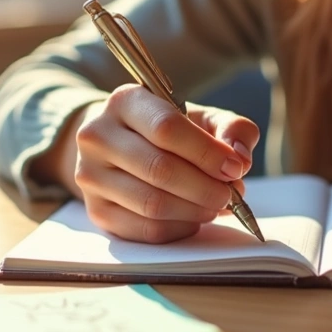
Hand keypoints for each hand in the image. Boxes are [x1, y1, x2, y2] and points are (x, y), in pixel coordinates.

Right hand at [58, 84, 257, 242]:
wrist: (117, 145)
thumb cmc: (166, 130)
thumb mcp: (201, 117)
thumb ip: (231, 129)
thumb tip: (239, 158)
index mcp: (125, 101)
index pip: (167, 128)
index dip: (207, 152)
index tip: (235, 168)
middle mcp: (98, 136)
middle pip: (159, 169)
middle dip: (205, 187)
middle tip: (231, 194)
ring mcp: (91, 176)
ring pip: (153, 204)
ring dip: (195, 210)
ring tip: (216, 205)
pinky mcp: (97, 210)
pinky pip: (146, 229)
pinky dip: (180, 227)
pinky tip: (193, 217)